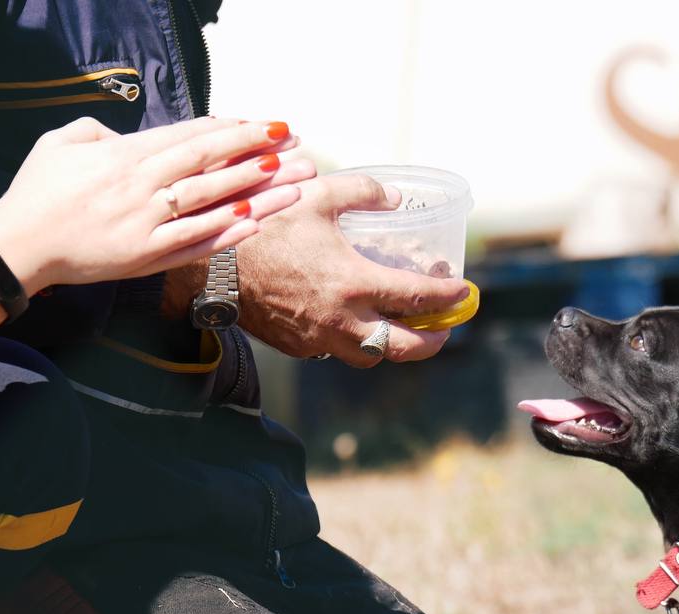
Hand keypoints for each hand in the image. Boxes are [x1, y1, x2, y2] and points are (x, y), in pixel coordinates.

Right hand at [0, 116, 307, 293]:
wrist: (16, 246)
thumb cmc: (35, 192)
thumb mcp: (61, 143)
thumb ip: (98, 131)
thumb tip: (127, 134)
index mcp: (125, 156)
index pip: (191, 137)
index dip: (233, 129)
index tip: (266, 125)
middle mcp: (142, 187)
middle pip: (211, 163)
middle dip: (258, 151)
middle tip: (296, 143)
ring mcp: (147, 224)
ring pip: (212, 201)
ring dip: (257, 190)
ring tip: (293, 180)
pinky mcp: (146, 257)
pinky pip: (195, 243)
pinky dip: (227, 232)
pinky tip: (258, 222)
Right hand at [236, 174, 470, 367]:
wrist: (214, 264)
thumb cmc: (264, 225)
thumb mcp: (317, 195)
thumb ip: (363, 193)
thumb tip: (394, 199)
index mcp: (353, 283)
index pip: (418, 299)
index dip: (448, 297)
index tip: (464, 292)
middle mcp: (342, 320)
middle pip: (403, 348)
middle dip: (432, 341)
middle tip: (444, 327)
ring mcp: (319, 339)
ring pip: (371, 356)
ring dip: (393, 345)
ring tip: (404, 327)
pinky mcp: (298, 346)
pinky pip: (337, 351)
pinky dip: (355, 341)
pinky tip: (356, 321)